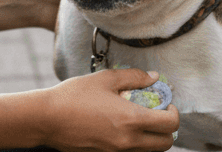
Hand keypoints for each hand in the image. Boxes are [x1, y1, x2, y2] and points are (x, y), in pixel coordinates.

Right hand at [38, 68, 179, 151]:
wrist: (46, 119)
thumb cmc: (74, 96)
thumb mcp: (105, 79)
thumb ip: (134, 77)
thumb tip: (153, 77)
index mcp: (131, 120)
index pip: (170, 124)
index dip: (174, 113)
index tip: (167, 103)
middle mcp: (128, 141)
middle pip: (165, 144)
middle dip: (167, 129)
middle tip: (158, 114)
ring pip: (149, 151)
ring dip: (153, 138)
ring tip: (140, 121)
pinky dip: (136, 144)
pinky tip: (123, 128)